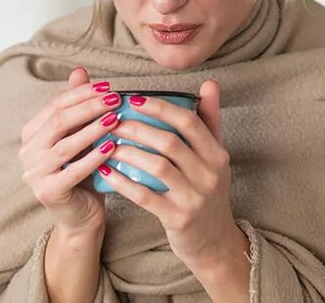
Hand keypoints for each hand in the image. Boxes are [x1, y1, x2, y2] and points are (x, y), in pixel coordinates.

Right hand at [19, 66, 123, 232]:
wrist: (83, 215)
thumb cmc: (85, 172)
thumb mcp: (82, 136)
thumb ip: (78, 107)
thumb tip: (79, 71)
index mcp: (31, 133)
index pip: (55, 105)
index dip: (82, 94)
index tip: (109, 87)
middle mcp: (27, 152)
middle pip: (58, 122)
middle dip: (89, 108)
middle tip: (115, 100)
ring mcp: (33, 173)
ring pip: (65, 145)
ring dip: (92, 130)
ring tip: (115, 119)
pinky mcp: (46, 192)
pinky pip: (72, 171)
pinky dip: (93, 158)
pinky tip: (112, 147)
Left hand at [99, 78, 238, 267]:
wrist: (214, 241)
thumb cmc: (208, 192)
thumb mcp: (215, 157)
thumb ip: (210, 120)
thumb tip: (209, 83)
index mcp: (217, 154)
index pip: (189, 121)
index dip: (160, 108)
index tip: (133, 99)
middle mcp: (210, 174)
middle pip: (170, 141)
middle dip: (138, 128)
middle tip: (113, 120)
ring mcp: (195, 197)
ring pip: (157, 166)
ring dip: (129, 152)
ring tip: (108, 143)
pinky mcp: (178, 218)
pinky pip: (146, 196)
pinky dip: (124, 182)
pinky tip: (107, 172)